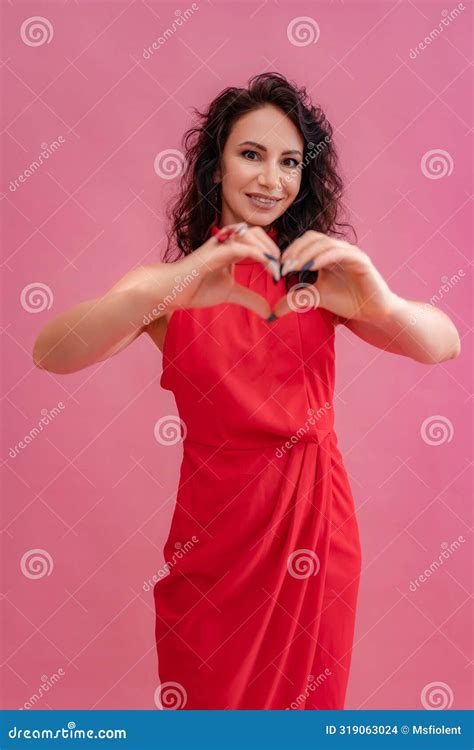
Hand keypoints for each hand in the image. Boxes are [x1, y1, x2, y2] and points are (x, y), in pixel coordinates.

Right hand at [167, 224, 280, 319]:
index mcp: (231, 247)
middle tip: (284, 269)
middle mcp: (226, 241)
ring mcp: (220, 244)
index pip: (258, 240)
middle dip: (274, 248)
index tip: (282, 272)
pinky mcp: (215, 251)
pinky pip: (243, 247)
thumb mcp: (230, 293)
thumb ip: (250, 298)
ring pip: (253, 234)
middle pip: (258, 232)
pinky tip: (270, 270)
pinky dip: (261, 256)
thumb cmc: (196, 288)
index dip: (272, 252)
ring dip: (270, 250)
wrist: (173, 292)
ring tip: (278, 270)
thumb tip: (269, 311)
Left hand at [273, 230, 396, 321]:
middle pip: (313, 238)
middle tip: (283, 266)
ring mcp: (350, 252)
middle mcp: (338, 249)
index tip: (277, 267)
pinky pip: (340, 253)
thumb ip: (296, 299)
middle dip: (295, 250)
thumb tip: (274, 310)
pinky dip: (324, 257)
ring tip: (293, 267)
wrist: (371, 313)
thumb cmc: (347, 302)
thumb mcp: (316, 298)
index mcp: (327, 254)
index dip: (290, 251)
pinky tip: (311, 267)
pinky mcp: (361, 260)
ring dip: (306, 253)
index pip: (305, 242)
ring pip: (324, 243)